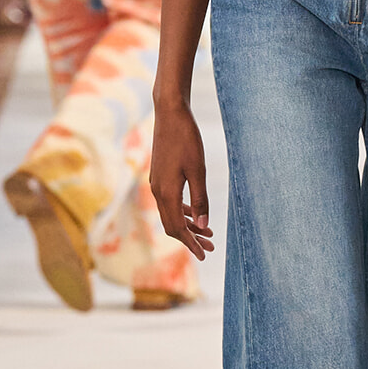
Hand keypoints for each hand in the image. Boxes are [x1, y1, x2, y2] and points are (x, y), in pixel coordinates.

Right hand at [149, 100, 215, 259]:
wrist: (170, 113)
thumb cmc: (187, 139)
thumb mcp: (199, 170)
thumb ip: (201, 199)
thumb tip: (203, 225)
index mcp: (167, 193)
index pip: (178, 228)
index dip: (191, 244)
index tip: (205, 255)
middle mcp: (158, 191)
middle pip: (172, 225)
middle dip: (190, 239)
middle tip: (210, 247)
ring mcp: (157, 184)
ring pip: (171, 214)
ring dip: (188, 225)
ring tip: (207, 233)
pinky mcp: (160, 176)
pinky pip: (170, 202)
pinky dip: (182, 211)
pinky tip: (195, 213)